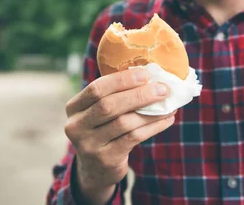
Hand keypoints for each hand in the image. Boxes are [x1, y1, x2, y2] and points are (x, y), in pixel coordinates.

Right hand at [64, 68, 174, 204]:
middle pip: (109, 105)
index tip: (145, 74)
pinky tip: (166, 120)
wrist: (95, 169)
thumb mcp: (98, 112)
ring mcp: (89, 145)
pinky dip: (153, 127)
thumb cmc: (103, 129)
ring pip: (124, 123)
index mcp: (74, 107)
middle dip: (139, 95)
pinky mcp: (106, 159)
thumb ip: (114, 95)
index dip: (121, 80)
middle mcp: (76, 126)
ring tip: (169, 105)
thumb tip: (151, 76)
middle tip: (162, 89)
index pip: (96, 89)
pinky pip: (133, 138)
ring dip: (151, 113)